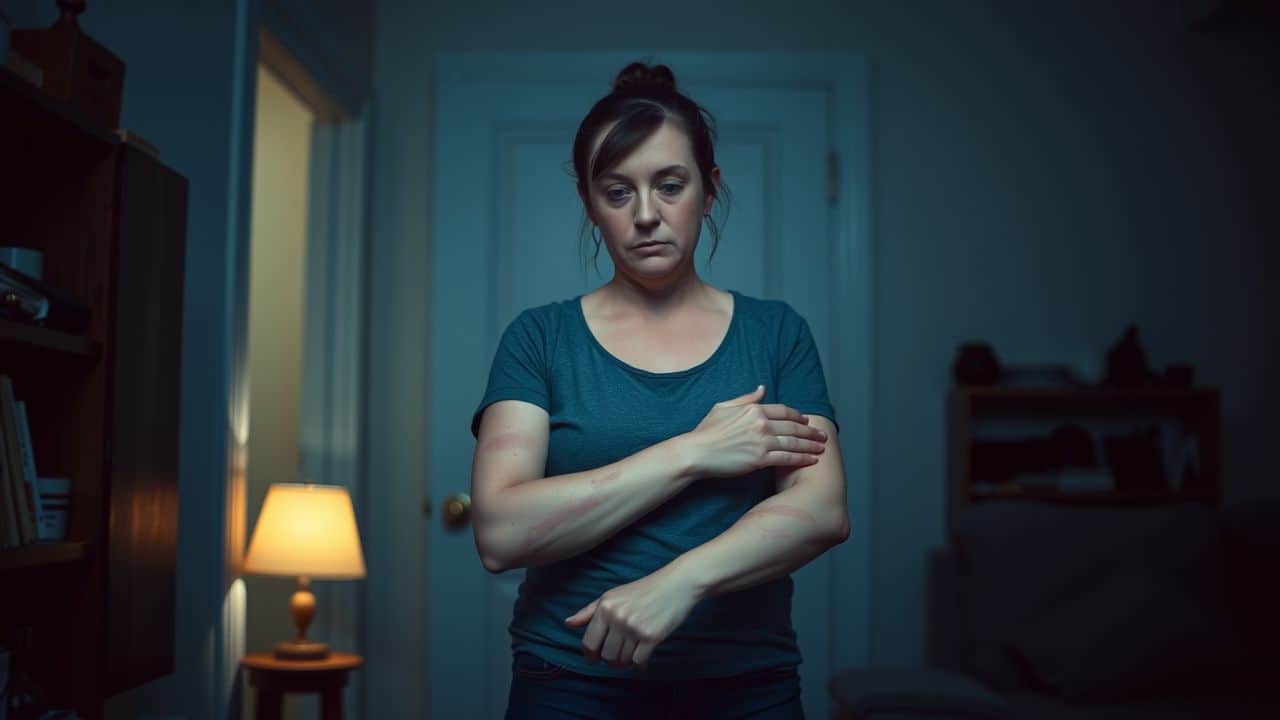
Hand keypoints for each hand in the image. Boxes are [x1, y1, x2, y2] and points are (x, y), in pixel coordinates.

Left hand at [563, 566, 698, 670]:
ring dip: (626, 662)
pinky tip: (643, 660)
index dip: (591, 655)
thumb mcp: (612, 596)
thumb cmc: (644, 590)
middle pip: (605, 656)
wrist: (676, 585)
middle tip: (619, 656)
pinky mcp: (651, 636)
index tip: (596, 658)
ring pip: (622, 660)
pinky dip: (640, 666)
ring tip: (632, 654)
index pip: (588, 642)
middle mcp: (617, 617)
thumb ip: (589, 611)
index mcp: (605, 607)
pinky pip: (638, 662)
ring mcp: (634, 627)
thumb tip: (567, 623)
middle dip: (611, 661)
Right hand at [683, 385, 826, 478]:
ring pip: (794, 443)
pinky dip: (802, 459)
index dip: (798, 416)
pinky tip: (811, 460)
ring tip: (822, 448)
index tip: (807, 421)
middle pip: (793, 427)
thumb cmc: (706, 431)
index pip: (784, 411)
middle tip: (822, 436)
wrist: (696, 452)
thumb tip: (762, 387)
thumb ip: (746, 398)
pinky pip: (787, 458)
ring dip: (811, 445)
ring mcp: (762, 441)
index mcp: (753, 409)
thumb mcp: (723, 406)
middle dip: (811, 432)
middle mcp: (761, 423)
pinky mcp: (760, 459)